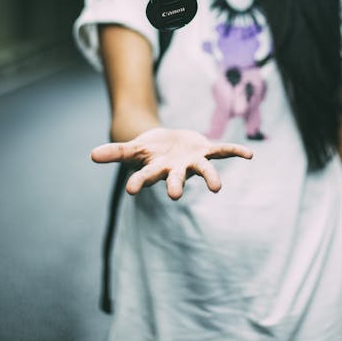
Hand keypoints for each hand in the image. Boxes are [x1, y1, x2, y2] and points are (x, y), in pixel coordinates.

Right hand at [91, 127, 253, 199]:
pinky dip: (235, 152)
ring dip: (210, 177)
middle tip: (174, 196)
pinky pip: (222, 150)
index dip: (138, 182)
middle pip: (174, 178)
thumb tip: (91, 156)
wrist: (168, 144)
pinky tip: (250, 154)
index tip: (130, 191)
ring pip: (203, 170)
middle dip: (175, 185)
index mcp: (157, 169)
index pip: (144, 177)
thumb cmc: (150, 150)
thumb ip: (115, 153)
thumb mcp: (133, 149)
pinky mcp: (206, 150)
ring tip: (217, 189)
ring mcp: (193, 162)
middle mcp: (176, 170)